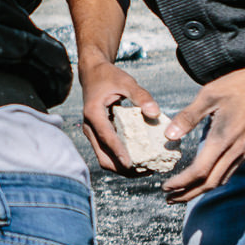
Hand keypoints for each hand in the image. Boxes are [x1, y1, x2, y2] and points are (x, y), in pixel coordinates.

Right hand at [78, 61, 162, 175]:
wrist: (92, 74)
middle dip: (123, 168)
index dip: (117, 151)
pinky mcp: (97, 135)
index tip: (130, 164)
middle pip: (103, 156)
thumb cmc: (109, 77)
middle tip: (146, 171)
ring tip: (145, 170)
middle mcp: (89, 127)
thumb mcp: (126, 82)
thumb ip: (141, 96)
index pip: (105, 136)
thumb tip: (155, 112)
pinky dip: (121, 160)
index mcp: (93, 113)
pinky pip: (107, 153)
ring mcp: (92, 133)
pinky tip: (139, 161)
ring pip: (104, 159)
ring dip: (122, 168)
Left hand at [160, 59, 244, 203]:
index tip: (165, 187)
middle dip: (188, 194)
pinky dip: (215, 179)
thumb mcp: (208, 95)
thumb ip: (188, 117)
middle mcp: (236, 151)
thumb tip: (169, 135)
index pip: (199, 172)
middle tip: (170, 198)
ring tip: (183, 191)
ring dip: (202, 189)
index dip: (181, 183)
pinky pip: (231, 171)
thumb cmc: (240, 85)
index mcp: (223, 139)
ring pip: (222, 180)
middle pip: (210, 183)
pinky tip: (206, 175)